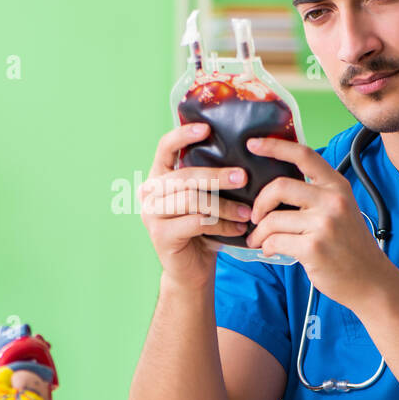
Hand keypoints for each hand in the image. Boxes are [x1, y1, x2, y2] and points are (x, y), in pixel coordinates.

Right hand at [139, 122, 252, 288]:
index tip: (207, 128)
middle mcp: (150, 194)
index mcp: (158, 178)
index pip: (164, 148)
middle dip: (217, 176)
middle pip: (184, 176)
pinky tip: (239, 229)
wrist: (190, 271)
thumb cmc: (202, 231)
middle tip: (243, 177)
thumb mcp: (205, 201)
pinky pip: (197, 223)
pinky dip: (222, 225)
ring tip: (248, 212)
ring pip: (193, 200)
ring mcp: (152, 215)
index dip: (183, 135)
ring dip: (225, 206)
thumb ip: (210, 181)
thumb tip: (244, 156)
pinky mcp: (161, 235)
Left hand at [243, 136, 391, 307]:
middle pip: (279, 186)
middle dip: (260, 202)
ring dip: (259, 233)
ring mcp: (324, 224)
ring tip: (259, 241)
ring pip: (273, 219)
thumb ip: (316, 194)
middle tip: (256, 217)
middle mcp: (332, 201)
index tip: (252, 144)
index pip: (304, 155)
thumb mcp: (341, 210)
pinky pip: (275, 241)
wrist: (371, 281)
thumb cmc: (350, 247)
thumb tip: (276, 186)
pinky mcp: (313, 248)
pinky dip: (267, 247)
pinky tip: (271, 251)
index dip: (274, 146)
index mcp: (337, 187)